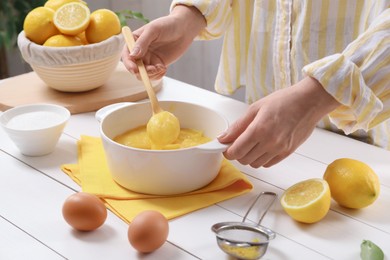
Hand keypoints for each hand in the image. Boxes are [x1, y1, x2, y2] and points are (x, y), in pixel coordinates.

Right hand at [121, 5, 205, 79]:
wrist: (183, 29)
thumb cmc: (167, 25)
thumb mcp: (153, 30)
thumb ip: (142, 42)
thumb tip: (133, 56)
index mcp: (134, 41)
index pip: (127, 55)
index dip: (129, 64)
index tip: (135, 69)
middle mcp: (139, 52)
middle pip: (134, 68)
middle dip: (142, 72)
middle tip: (153, 69)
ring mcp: (149, 59)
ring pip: (144, 74)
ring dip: (152, 74)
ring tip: (161, 68)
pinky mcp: (158, 64)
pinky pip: (154, 75)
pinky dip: (158, 75)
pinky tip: (164, 68)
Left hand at [218, 77, 339, 167]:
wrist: (309, 102)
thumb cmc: (284, 101)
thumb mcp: (255, 108)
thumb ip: (237, 126)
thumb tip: (223, 137)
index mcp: (259, 129)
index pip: (236, 151)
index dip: (227, 151)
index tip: (226, 147)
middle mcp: (269, 142)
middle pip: (244, 160)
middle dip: (237, 153)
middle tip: (238, 143)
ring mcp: (279, 149)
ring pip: (255, 164)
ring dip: (249, 157)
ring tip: (252, 143)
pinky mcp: (287, 153)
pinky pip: (268, 164)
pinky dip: (261, 159)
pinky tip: (262, 147)